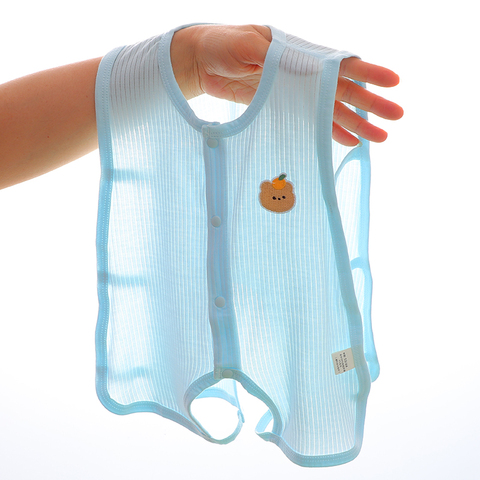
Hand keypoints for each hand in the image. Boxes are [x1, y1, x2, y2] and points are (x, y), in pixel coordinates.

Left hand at [171, 25, 402, 146]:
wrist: (200, 62)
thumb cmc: (220, 45)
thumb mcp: (244, 45)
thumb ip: (271, 58)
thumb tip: (300, 71)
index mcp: (296, 52)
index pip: (337, 63)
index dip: (366, 71)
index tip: (392, 82)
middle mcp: (299, 73)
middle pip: (340, 90)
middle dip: (368, 104)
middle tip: (395, 117)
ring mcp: (292, 92)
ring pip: (328, 110)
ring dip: (353, 123)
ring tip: (377, 138)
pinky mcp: (281, 109)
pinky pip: (308, 122)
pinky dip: (328, 131)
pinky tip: (346, 141)